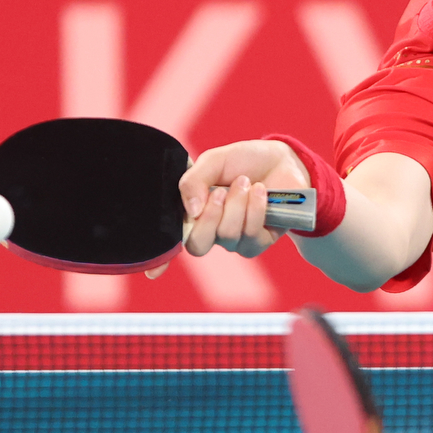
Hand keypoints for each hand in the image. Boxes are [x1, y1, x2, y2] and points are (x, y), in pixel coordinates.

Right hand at [145, 140, 311, 277]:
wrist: (280, 159)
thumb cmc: (242, 161)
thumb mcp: (213, 161)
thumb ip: (194, 181)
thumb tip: (191, 211)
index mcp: (192, 213)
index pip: (171, 243)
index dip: (160, 261)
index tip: (152, 273)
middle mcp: (210, 231)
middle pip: (198, 245)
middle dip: (210, 216)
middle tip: (222, 190)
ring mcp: (235, 239)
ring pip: (228, 236)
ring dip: (237, 205)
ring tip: (245, 182)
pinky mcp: (259, 241)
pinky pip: (252, 236)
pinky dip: (256, 210)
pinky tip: (261, 192)